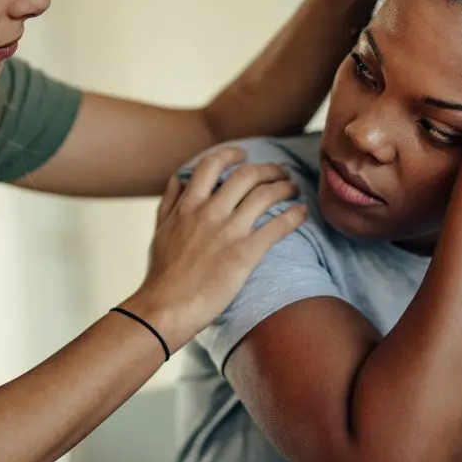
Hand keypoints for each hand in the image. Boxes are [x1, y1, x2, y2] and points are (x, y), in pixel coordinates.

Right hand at [124, 147, 307, 348]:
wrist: (165, 308)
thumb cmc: (161, 274)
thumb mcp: (159, 230)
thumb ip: (170, 201)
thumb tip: (179, 178)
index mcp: (188, 205)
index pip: (213, 163)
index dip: (232, 154)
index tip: (244, 154)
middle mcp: (210, 212)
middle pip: (247, 174)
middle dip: (269, 169)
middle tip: (280, 172)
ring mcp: (229, 232)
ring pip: (266, 194)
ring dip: (285, 187)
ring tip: (294, 189)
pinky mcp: (246, 254)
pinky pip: (278, 225)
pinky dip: (295, 215)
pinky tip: (302, 213)